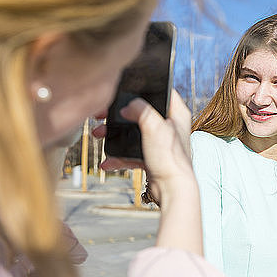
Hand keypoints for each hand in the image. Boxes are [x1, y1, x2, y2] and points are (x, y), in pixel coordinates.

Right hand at [92, 90, 194, 204]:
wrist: (171, 189)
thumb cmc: (170, 158)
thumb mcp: (154, 126)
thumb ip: (141, 110)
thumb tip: (128, 106)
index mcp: (176, 113)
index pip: (162, 90)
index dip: (145, 86)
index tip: (127, 87)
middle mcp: (169, 125)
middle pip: (141, 111)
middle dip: (120, 114)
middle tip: (104, 113)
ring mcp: (160, 141)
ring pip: (133, 131)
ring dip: (115, 134)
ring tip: (99, 134)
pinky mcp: (152, 156)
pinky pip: (131, 152)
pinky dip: (119, 156)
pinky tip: (107, 161)